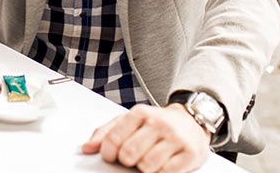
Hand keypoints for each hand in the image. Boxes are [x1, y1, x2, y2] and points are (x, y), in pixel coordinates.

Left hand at [82, 104, 210, 172]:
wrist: (192, 121)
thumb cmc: (157, 124)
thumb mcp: (130, 121)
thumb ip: (106, 132)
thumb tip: (87, 148)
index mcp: (140, 113)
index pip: (114, 138)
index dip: (108, 152)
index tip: (111, 156)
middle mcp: (158, 123)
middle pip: (129, 154)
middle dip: (127, 161)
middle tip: (133, 158)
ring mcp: (175, 138)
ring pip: (147, 166)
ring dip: (145, 168)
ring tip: (149, 160)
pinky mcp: (190, 153)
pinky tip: (162, 165)